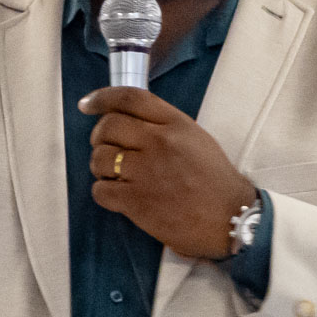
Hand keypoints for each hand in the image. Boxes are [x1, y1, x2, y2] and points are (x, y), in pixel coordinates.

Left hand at [81, 87, 255, 259]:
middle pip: (108, 126)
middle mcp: (158, 142)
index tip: (87, 104)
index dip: (102, 98)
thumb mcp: (196, 138)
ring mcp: (145, 172)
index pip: (130, 98)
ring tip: (114, 174)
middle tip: (106, 147)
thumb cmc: (215, 179)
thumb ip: (164, 126)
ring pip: (99, 158)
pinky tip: (117, 195)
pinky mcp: (136, 201)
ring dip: (101, 166)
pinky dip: (104, 192)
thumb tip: (129, 122)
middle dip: (99, 136)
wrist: (229, 217)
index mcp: (175, 124)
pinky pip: (100, 190)